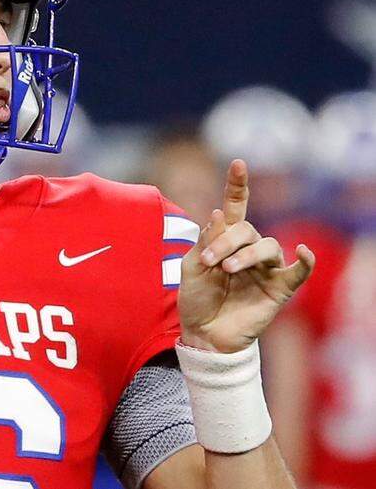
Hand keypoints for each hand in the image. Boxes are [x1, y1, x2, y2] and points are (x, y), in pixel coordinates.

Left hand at [177, 159, 315, 352]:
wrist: (203, 333)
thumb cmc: (197, 299)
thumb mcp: (192, 267)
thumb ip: (205, 241)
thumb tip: (219, 213)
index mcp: (225, 240)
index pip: (236, 207)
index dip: (238, 185)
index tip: (237, 164)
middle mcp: (248, 249)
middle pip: (246, 228)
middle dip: (225, 241)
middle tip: (210, 263)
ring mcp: (266, 268)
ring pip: (268, 246)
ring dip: (247, 254)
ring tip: (227, 270)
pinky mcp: (279, 288)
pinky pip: (298, 271)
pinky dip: (304, 260)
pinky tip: (303, 252)